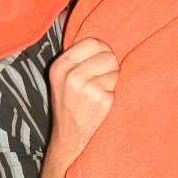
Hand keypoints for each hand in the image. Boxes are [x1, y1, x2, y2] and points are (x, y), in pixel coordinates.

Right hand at [47, 37, 118, 168]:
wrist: (68, 136)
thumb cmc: (68, 103)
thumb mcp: (61, 77)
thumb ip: (75, 58)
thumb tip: (101, 41)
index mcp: (60, 66)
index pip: (92, 42)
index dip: (102, 50)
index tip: (100, 60)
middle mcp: (71, 76)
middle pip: (107, 55)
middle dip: (110, 65)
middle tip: (102, 78)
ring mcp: (86, 89)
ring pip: (115, 70)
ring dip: (112, 80)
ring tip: (100, 91)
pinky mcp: (101, 101)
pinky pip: (117, 86)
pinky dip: (113, 93)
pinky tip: (102, 102)